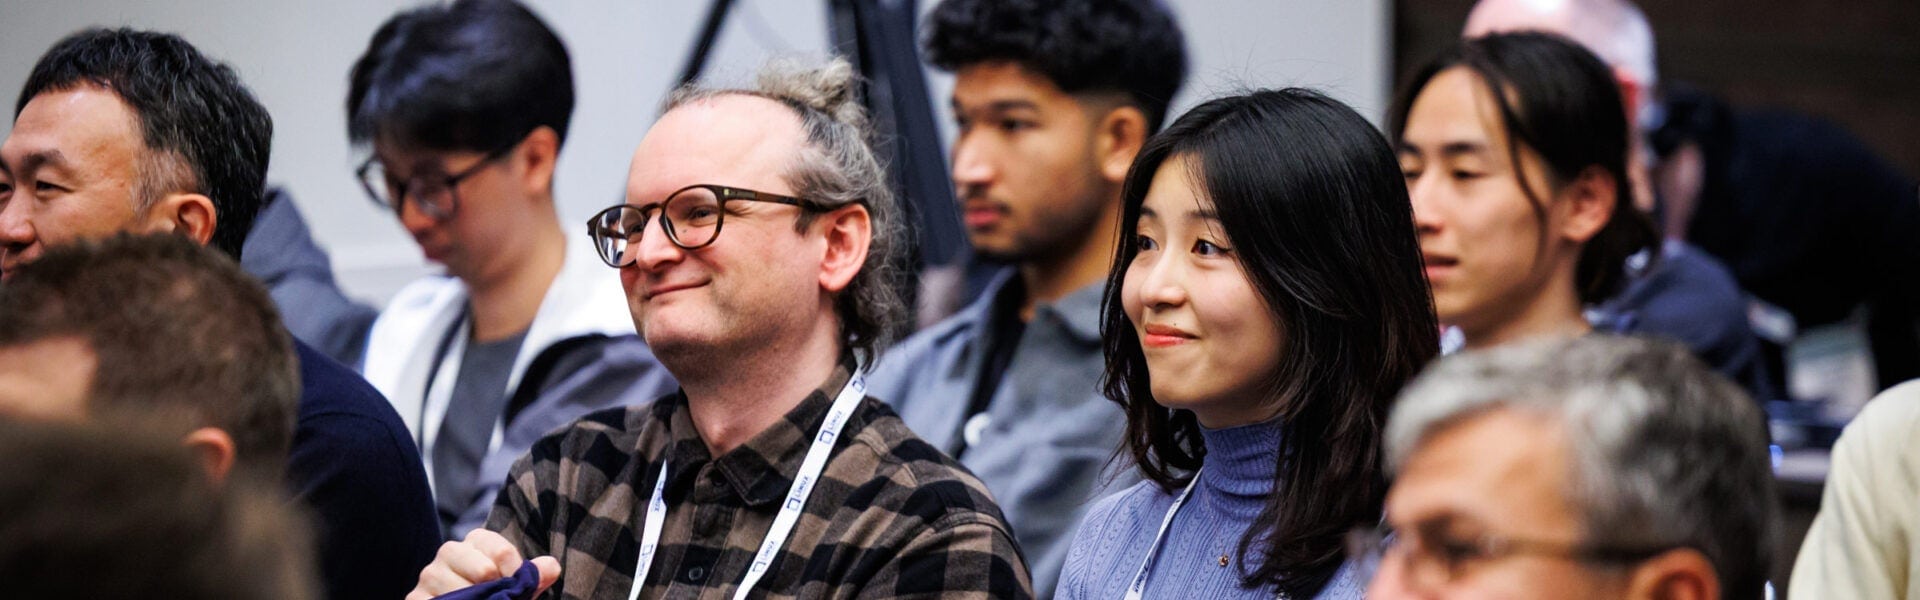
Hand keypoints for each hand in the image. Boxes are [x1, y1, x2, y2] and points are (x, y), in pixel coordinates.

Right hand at [407, 529, 560, 599]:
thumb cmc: (493, 596)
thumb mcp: (516, 587)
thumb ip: (533, 577)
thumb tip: (550, 566)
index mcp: (477, 541)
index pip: (501, 552)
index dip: (515, 574)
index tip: (517, 587)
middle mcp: (449, 551)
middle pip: (484, 570)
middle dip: (496, 591)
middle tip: (497, 599)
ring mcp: (430, 575)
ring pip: (462, 592)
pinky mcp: (415, 598)